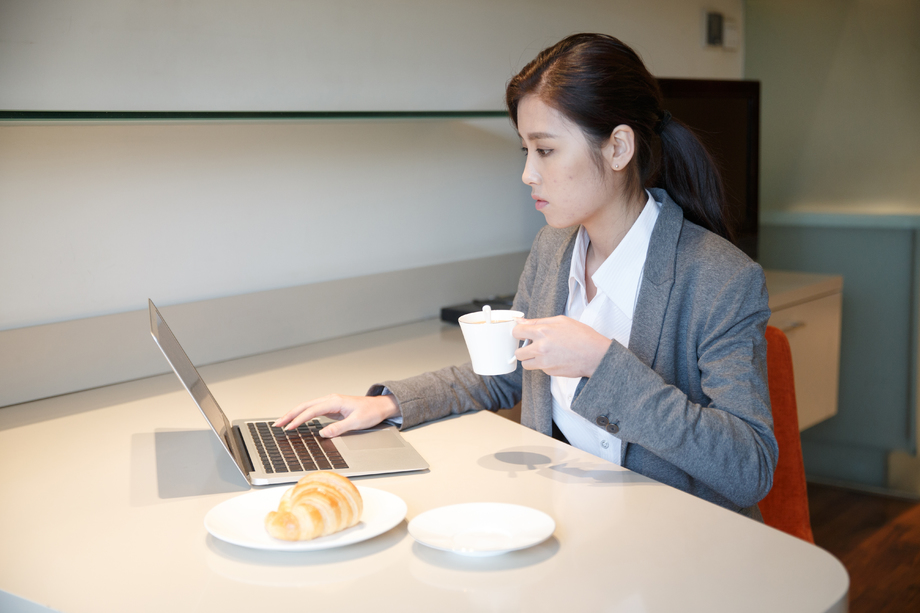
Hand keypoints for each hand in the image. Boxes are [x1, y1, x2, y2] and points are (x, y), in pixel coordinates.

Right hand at [272, 394, 400, 437]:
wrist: (379, 406)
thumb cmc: (370, 412)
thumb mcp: (356, 422)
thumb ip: (339, 428)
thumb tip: (324, 433)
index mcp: (335, 401)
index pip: (312, 411)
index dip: (299, 420)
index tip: (290, 428)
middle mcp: (330, 400)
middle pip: (305, 406)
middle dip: (290, 415)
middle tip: (277, 424)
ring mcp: (329, 403)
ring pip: (307, 407)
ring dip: (294, 414)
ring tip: (282, 423)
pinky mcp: (330, 408)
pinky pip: (312, 410)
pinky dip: (301, 415)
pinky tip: (295, 421)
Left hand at [513, 316, 610, 377]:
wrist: (596, 355)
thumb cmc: (582, 336)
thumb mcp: (561, 321)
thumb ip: (538, 321)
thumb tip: (520, 321)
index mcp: (542, 332)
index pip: (516, 332)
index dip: (518, 332)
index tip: (522, 333)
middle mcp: (540, 348)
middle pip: (517, 352)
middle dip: (522, 349)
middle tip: (531, 345)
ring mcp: (544, 362)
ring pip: (525, 364)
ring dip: (530, 359)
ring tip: (542, 353)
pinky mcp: (550, 372)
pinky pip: (539, 369)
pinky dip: (543, 365)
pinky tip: (555, 358)